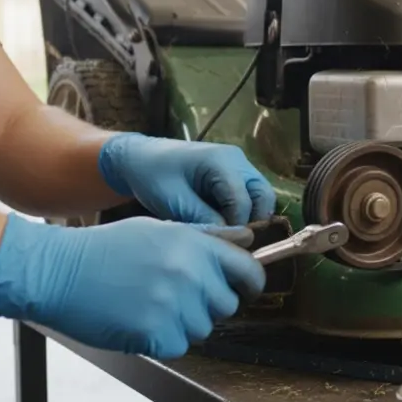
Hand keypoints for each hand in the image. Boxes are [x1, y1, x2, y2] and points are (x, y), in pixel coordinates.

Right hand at [0, 214, 265, 358]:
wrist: (57, 272)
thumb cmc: (106, 248)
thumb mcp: (159, 229)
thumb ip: (207, 237)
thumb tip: (246, 240)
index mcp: (195, 245)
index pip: (250, 271)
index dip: (250, 284)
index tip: (243, 290)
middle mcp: (190, 274)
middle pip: (227, 305)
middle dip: (208, 305)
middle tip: (176, 298)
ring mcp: (173, 305)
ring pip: (202, 328)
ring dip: (183, 324)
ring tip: (149, 306)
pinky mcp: (155, 334)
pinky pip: (178, 346)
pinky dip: (161, 340)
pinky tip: (137, 321)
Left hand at [97, 133, 276, 225]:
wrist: (138, 158)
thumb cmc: (152, 176)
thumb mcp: (174, 201)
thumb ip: (204, 219)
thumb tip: (232, 239)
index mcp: (222, 161)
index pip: (243, 202)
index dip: (236, 226)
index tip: (219, 243)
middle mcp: (238, 160)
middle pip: (264, 196)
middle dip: (252, 221)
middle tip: (229, 239)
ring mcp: (238, 165)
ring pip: (261, 196)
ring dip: (249, 216)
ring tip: (226, 231)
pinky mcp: (234, 173)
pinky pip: (250, 195)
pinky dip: (242, 211)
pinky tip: (221, 221)